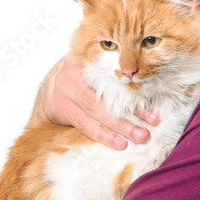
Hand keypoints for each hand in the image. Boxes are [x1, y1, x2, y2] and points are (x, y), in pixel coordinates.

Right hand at [31, 54, 159, 147]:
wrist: (46, 92)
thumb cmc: (79, 80)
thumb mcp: (92, 68)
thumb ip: (112, 72)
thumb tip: (149, 85)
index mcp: (88, 57)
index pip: (115, 71)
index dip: (135, 85)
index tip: (154, 97)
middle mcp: (75, 70)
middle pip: (108, 91)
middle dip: (132, 109)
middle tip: (152, 122)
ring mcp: (66, 89)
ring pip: (97, 109)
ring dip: (120, 125)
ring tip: (138, 136)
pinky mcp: (61, 107)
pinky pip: (84, 124)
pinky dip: (102, 134)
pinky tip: (117, 143)